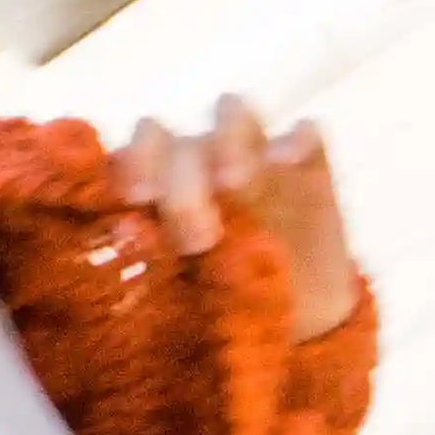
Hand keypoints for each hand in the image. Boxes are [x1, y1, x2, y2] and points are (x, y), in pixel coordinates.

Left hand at [118, 97, 357, 339]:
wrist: (293, 320)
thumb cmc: (219, 308)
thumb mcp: (179, 296)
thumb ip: (154, 260)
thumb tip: (128, 231)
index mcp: (157, 188)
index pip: (132, 155)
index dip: (131, 166)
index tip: (137, 201)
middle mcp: (199, 161)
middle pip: (177, 140)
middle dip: (182, 183)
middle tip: (197, 237)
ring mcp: (253, 157)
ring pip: (232, 114)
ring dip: (227, 141)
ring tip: (234, 184)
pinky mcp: (306, 166)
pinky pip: (304, 133)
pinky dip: (296, 139)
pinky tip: (288, 160)